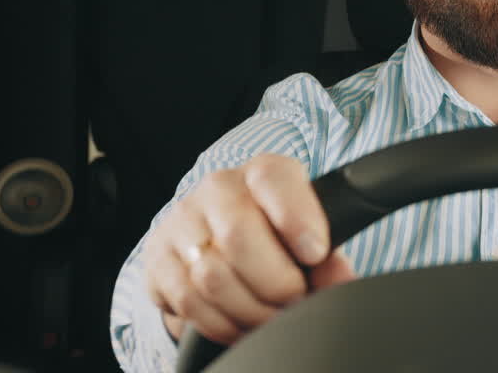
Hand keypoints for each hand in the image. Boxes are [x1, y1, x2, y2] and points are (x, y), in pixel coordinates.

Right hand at [143, 154, 356, 343]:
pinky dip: (222, 324)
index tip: (315, 254)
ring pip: (212, 277)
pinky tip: (241, 323)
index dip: (297, 218)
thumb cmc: (274, 236)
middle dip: (276, 283)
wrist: (216, 239)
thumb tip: (339, 276)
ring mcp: (182, 223)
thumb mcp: (306, 235)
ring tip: (272, 318)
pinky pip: (189, 301)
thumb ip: (327, 256)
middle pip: (239, 236)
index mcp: (262, 173)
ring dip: (251, 310)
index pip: (274, 179)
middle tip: (296, 301)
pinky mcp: (158, 260)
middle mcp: (217, 189)